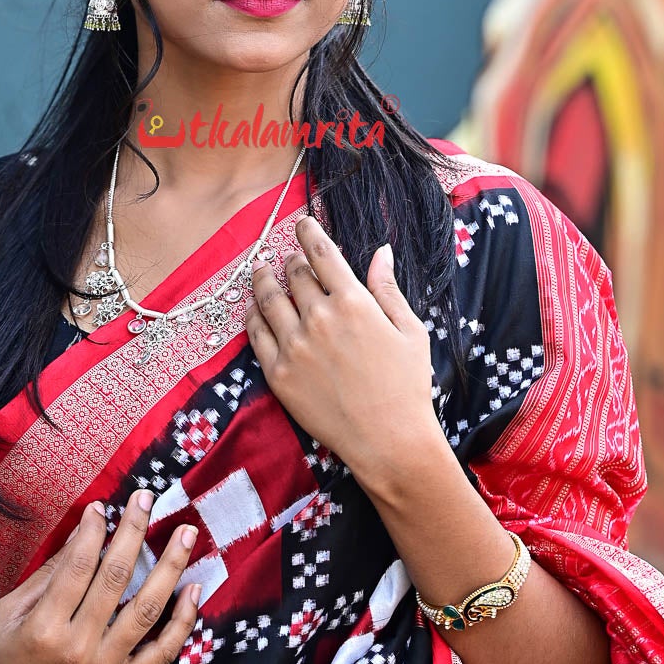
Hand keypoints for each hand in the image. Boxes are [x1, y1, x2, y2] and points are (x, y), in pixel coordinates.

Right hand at [0, 492, 201, 663]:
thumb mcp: (9, 612)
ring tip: (187, 533)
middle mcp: (78, 649)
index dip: (94, 530)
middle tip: (148, 498)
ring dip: (171, 567)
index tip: (103, 506)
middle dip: (135, 531)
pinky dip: (183, 622)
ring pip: (147, 610)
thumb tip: (84, 531)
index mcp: (43, 627)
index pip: (78, 565)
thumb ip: (48, 574)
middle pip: (116, 578)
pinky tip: (194, 589)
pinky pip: (161, 653)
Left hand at [245, 215, 439, 487]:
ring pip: (268, 299)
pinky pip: (255, 334)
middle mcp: (318, 318)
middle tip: (290, 258)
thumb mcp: (410, 330)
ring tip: (261, 271)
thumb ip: (388, 288)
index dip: (309, 232)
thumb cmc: (407, 386)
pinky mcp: (278, 374)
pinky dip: (253, 315)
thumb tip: (380, 251)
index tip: (302, 223)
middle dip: (292, 260)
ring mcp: (294, 346)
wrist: (388, 441)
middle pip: (293, 274)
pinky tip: (254, 310)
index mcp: (353, 302)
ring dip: (263, 279)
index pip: (321, 252)